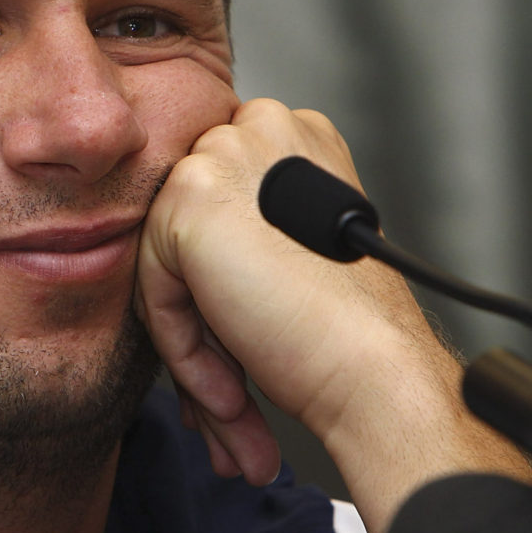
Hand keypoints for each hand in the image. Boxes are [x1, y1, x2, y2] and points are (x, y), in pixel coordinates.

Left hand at [137, 99, 531, 532]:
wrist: (376, 366)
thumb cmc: (351, 328)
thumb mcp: (291, 252)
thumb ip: (241, 233)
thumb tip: (179, 274)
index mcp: (294, 137)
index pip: (217, 204)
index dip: (220, 285)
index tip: (236, 346)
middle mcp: (262, 129)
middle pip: (188, 231)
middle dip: (202, 318)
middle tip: (228, 387)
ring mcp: (224, 155)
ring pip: (166, 263)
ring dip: (196, 344)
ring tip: (232, 403)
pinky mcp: (190, 197)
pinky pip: (155, 287)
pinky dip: (184, 348)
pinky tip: (229, 390)